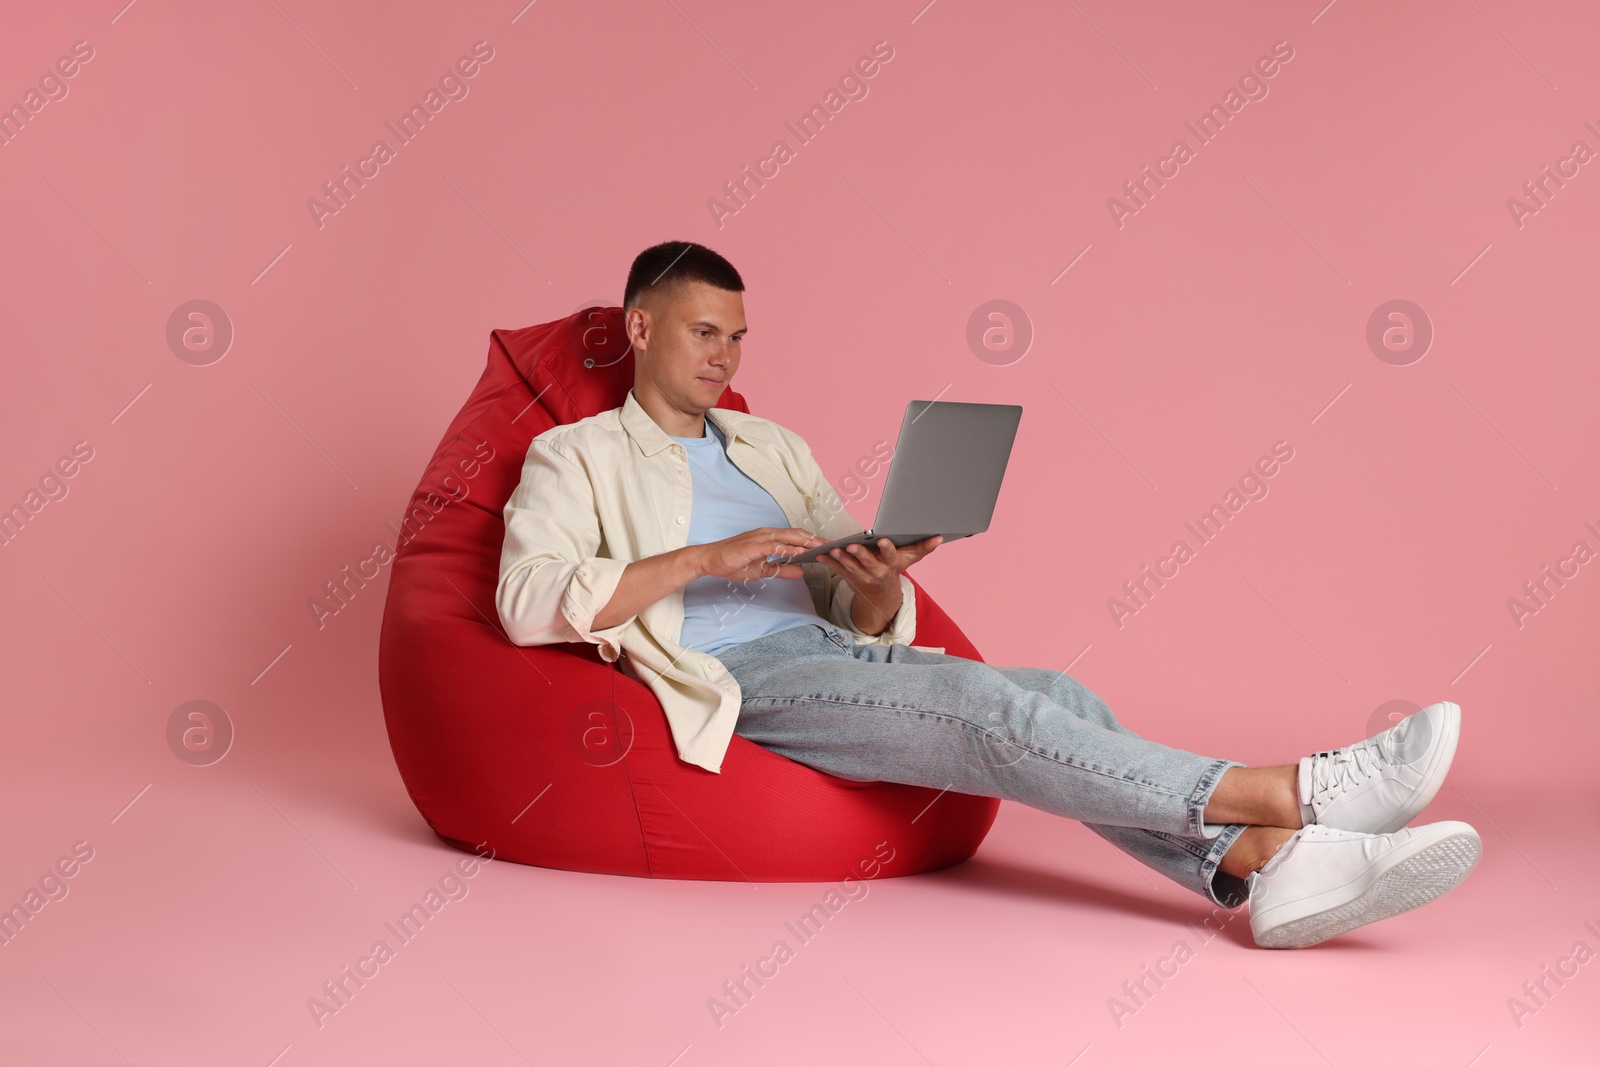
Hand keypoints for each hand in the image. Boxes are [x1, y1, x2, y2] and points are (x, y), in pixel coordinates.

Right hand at [695, 527, 825, 582]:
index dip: (813, 541)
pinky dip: (787, 547)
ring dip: (806, 540)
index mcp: (770, 538)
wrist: (710, 560)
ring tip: (821, 546)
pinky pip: (774, 544)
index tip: (828, 546)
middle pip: (797, 534)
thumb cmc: (733, 562)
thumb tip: (801, 571)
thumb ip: (782, 569)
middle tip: (833, 545)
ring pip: (788, 536)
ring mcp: (760, 537)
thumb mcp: (763, 570)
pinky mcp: (753, 545)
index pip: (796, 537)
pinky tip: (799, 551)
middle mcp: (767, 533)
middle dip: (816, 539)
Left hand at [815, 535, 941, 605]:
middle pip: (868, 563)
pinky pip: (837, 571)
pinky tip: (820, 555)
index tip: (883, 540)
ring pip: (850, 568)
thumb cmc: (895, 569)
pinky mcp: (849, 578)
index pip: (890, 556)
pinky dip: (828, 563)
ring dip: (841, 559)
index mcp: (891, 565)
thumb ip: (924, 547)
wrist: (882, 595)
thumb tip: (940, 537)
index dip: (886, 549)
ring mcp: (862, 577)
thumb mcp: (911, 559)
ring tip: (833, 549)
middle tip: (852, 545)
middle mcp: (877, 572)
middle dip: (860, 555)